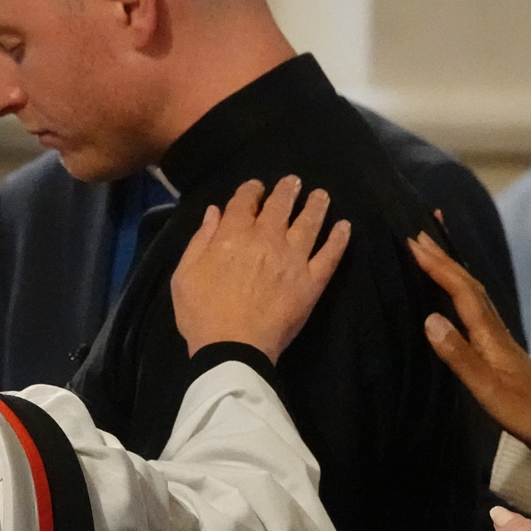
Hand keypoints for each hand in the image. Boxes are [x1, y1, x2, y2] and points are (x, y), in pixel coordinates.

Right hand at [173, 175, 351, 363]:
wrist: (232, 348)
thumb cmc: (201, 314)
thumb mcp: (185, 274)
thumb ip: (201, 239)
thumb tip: (214, 211)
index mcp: (234, 235)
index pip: (245, 202)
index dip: (252, 190)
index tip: (257, 187)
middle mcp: (267, 239)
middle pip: (280, 205)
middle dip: (287, 190)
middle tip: (294, 182)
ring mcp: (293, 259)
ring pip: (309, 223)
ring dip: (316, 205)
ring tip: (321, 195)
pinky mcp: (311, 281)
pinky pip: (330, 255)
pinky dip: (339, 239)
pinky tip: (345, 227)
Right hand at [409, 232, 530, 459]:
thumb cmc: (523, 413)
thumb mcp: (487, 389)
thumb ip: (459, 356)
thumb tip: (430, 319)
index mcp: (490, 335)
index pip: (461, 292)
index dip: (438, 266)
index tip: (414, 243)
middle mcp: (496, 329)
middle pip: (469, 285)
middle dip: (444, 258)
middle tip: (420, 234)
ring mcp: (500, 338)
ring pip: (474, 293)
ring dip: (454, 270)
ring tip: (436, 252)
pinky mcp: (501, 349)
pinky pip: (477, 307)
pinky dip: (462, 291)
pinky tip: (458, 295)